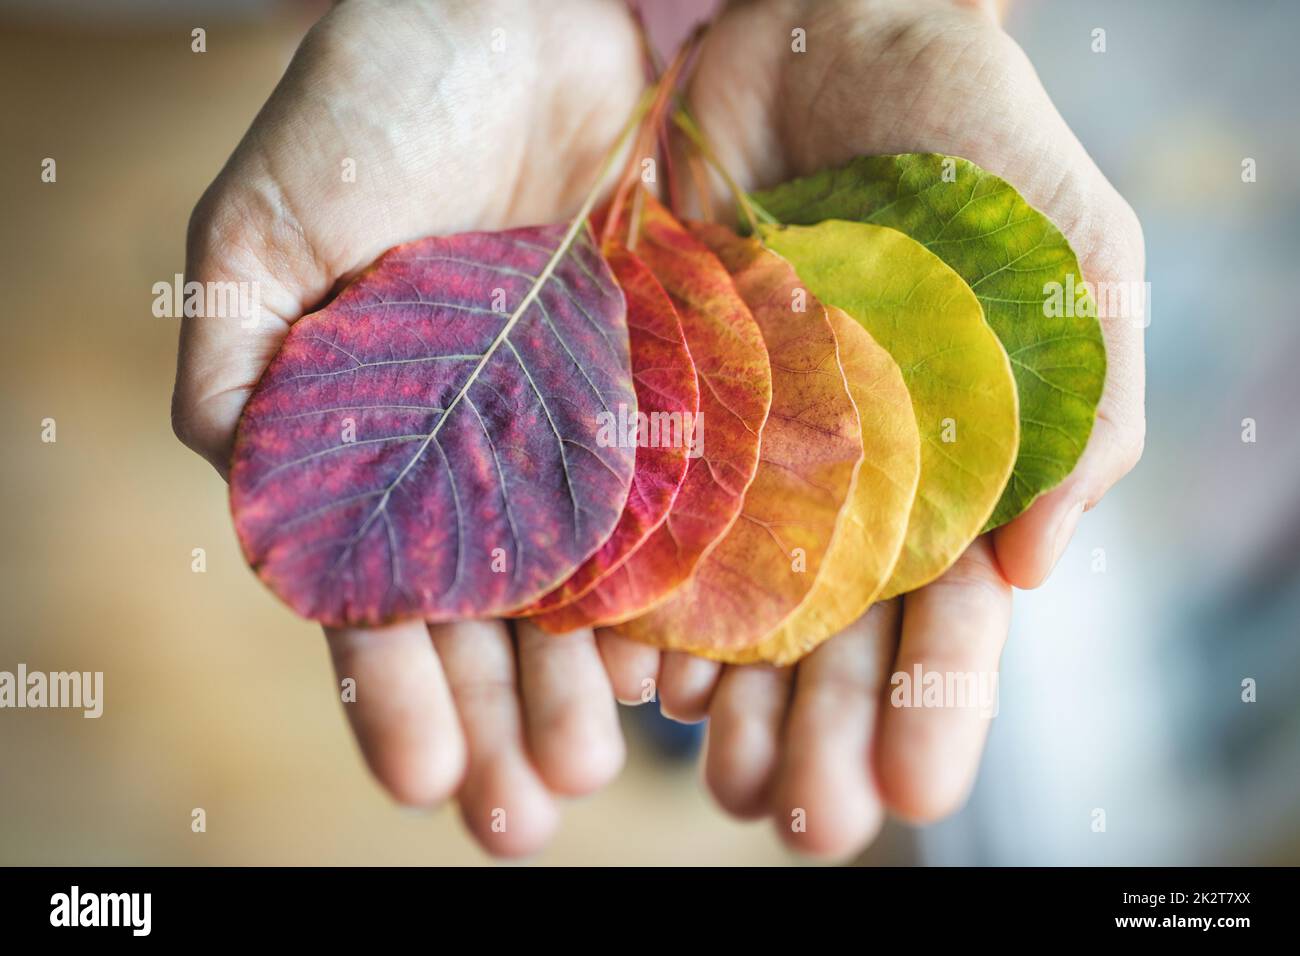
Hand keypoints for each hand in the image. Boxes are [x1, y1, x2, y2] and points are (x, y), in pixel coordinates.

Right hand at [172, 0, 643, 857]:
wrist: (530, 13)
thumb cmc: (381, 100)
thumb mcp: (270, 220)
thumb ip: (240, 354)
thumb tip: (230, 473)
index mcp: (379, 443)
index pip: (378, 593)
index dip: (392, 688)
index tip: (418, 774)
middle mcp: (485, 456)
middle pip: (493, 619)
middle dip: (503, 717)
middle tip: (526, 809)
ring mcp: (587, 429)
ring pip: (592, 584)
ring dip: (594, 679)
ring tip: (605, 761)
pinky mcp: (678, 386)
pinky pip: (688, 501)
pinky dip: (689, 580)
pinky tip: (697, 655)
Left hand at [595, 0, 1145, 858]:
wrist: (836, 36)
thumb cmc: (973, 147)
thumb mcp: (1068, 260)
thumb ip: (1080, 402)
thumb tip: (1036, 563)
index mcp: (945, 475)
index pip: (943, 619)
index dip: (931, 709)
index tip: (911, 795)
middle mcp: (836, 484)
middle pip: (823, 637)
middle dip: (810, 732)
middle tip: (788, 816)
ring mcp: (739, 447)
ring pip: (724, 598)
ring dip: (716, 690)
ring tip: (698, 769)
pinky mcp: (655, 396)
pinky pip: (636, 508)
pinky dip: (628, 581)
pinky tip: (619, 652)